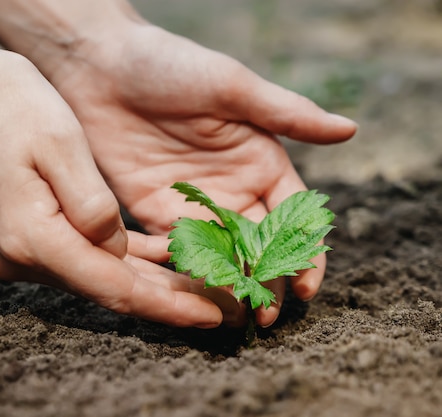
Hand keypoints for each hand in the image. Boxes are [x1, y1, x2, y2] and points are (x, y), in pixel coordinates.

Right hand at [0, 40, 224, 327]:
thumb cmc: (4, 104)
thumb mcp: (60, 143)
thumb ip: (93, 207)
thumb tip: (116, 249)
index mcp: (32, 238)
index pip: (115, 288)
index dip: (167, 306)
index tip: (213, 317)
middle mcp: (19, 257)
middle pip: (107, 288)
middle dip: (165, 298)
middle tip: (219, 306)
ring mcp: (14, 251)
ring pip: (95, 273)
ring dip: (145, 278)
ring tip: (197, 281)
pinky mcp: (18, 236)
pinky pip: (78, 254)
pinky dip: (116, 257)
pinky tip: (153, 254)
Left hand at [49, 25, 357, 326]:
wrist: (100, 68)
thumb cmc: (171, 66)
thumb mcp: (231, 87)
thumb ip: (285, 114)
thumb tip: (350, 130)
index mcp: (260, 161)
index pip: (292, 217)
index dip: (304, 253)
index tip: (306, 289)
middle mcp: (231, 188)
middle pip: (258, 247)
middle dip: (266, 282)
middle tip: (265, 318)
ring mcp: (193, 203)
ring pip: (220, 257)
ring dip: (228, 288)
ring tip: (232, 319)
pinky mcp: (154, 212)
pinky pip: (174, 253)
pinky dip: (184, 276)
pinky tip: (188, 300)